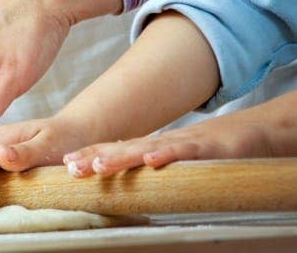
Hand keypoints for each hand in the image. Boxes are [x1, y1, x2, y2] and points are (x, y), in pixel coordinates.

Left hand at [63, 91, 296, 176]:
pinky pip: (184, 152)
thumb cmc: (204, 152)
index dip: (90, 157)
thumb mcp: (169, 160)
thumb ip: (146, 168)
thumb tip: (118, 178)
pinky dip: (168, 155)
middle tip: (69, 167)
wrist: (246, 134)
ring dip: (121, 157)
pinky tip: (152, 161)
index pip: (114, 152)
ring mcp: (180, 144)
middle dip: (93, 158)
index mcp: (149, 149)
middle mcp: (159, 145)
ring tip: (98, 164)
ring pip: (146, 150)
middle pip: (122, 150)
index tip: (65, 165)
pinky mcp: (205, 149)